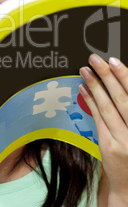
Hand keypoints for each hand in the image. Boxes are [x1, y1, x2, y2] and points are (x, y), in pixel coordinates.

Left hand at [79, 54, 127, 197]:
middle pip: (121, 98)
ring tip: (85, 70)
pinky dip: (90, 102)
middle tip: (94, 59)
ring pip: (107, 107)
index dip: (124, 76)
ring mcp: (123, 140)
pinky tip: (83, 89)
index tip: (113, 61)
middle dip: (106, 76)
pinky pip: (98, 119)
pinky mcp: (109, 147)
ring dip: (95, 86)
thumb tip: (118, 81)